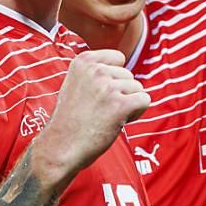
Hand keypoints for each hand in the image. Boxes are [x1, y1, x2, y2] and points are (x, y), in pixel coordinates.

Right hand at [32, 49, 149, 184]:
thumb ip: (96, 72)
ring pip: (137, 89)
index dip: (114, 78)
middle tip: (98, 110)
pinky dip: (137, 113)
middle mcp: (96, 70)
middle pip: (129, 75)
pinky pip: (144, 100)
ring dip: (127, 104)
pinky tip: (118, 121)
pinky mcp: (120, 105)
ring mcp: (108, 87)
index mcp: (83, 61)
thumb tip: (125, 68)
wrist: (60, 148)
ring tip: (105, 117)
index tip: (97, 94)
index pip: (118, 58)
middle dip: (120, 93)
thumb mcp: (76, 84)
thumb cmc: (70, 120)